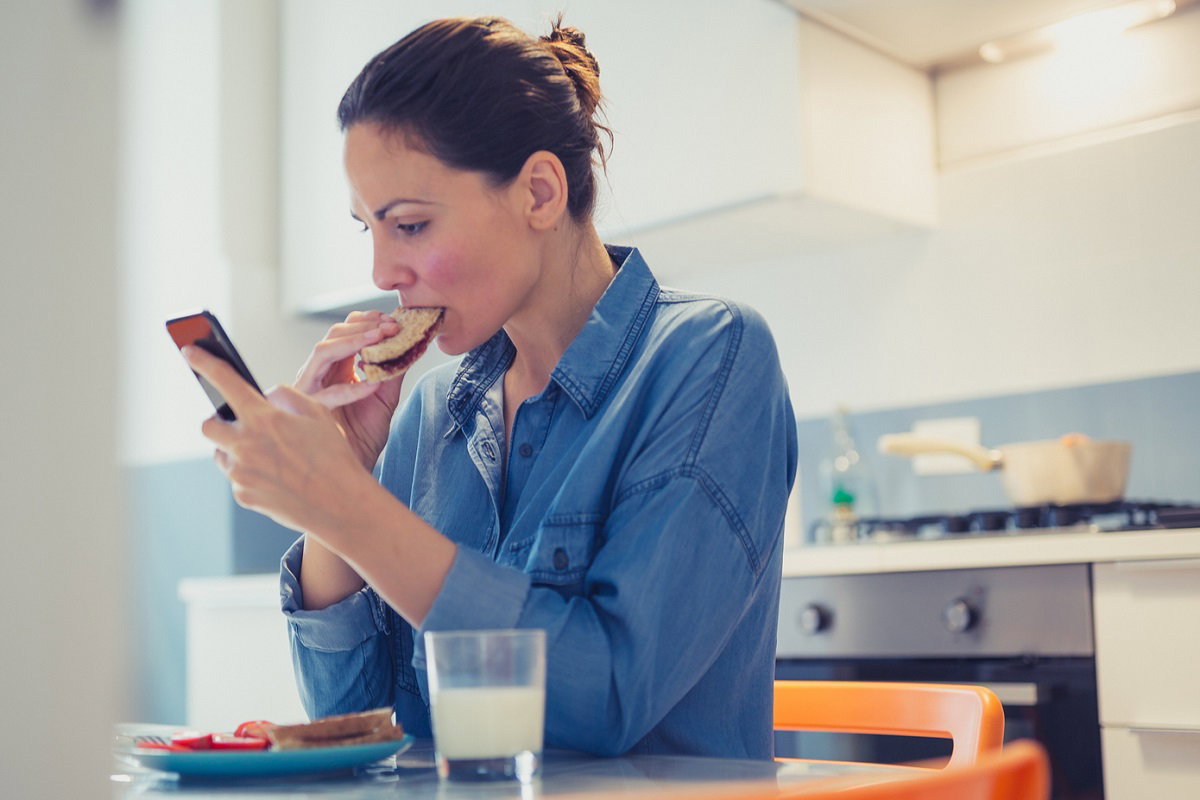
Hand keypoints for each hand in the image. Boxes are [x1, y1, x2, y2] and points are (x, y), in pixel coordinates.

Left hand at [183, 345, 377, 535]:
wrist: (340, 505)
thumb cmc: (334, 457)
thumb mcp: (318, 413)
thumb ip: (285, 396)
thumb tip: (265, 395)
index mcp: (263, 418)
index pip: (226, 382)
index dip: (205, 362)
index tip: (189, 350)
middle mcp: (245, 445)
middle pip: (209, 425)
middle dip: (221, 423)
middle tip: (243, 426)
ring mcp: (241, 473)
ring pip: (222, 454)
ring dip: (236, 450)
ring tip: (270, 457)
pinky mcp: (243, 496)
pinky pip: (237, 479)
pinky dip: (251, 475)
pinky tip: (277, 478)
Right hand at [293, 311, 403, 469]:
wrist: (354, 468)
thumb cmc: (363, 435)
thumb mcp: (385, 397)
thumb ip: (393, 371)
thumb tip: (410, 344)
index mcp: (336, 368)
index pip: (345, 331)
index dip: (367, 321)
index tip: (393, 320)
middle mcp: (319, 374)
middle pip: (333, 335)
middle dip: (364, 327)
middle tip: (391, 326)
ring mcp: (310, 390)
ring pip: (322, 352)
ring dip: (353, 343)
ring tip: (380, 340)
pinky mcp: (308, 411)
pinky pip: (327, 394)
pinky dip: (352, 388)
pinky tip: (373, 385)